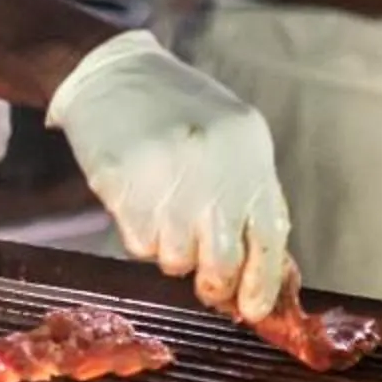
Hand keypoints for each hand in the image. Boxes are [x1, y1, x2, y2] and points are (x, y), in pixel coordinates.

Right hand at [47, 33, 290, 320]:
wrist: (112, 73)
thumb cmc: (179, 111)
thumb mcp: (232, 139)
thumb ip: (250, 193)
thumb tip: (267, 268)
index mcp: (247, 151)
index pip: (269, 235)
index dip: (262, 283)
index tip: (252, 308)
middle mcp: (212, 167)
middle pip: (223, 262)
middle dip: (216, 284)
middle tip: (208, 284)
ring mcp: (166, 180)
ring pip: (178, 260)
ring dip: (174, 254)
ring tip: (167, 219)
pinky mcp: (123, 189)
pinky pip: (141, 247)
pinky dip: (143, 238)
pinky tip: (141, 205)